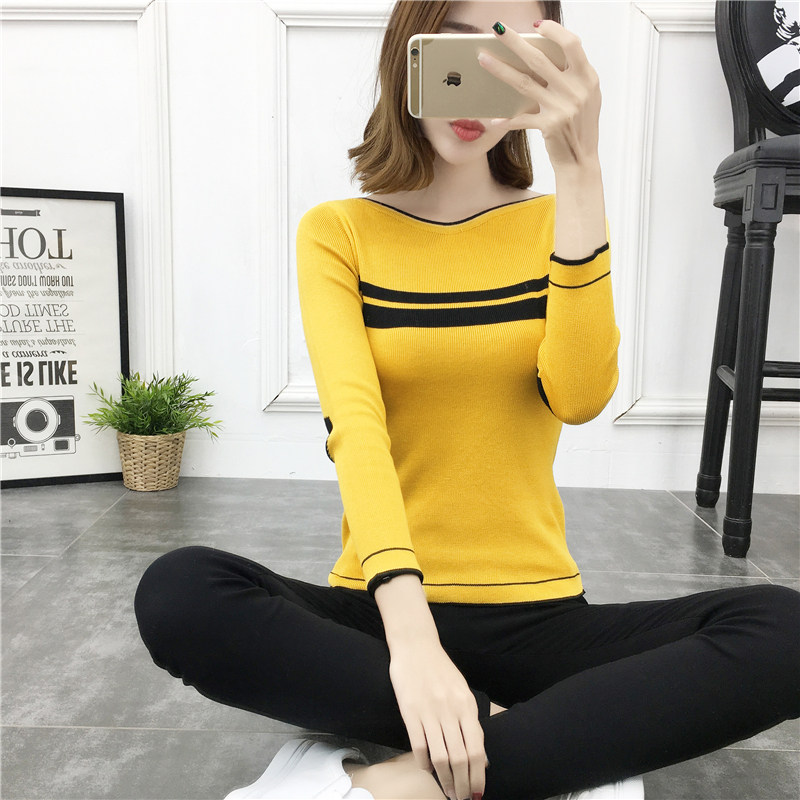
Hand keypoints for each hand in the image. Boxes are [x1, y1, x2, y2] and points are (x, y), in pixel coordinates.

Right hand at [388, 638, 486, 799]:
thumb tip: (482, 757)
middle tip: (462, 799)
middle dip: (464, 785)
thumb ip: (471, 722)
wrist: (416, 645)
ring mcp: (429, 711)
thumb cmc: (440, 669)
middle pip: (460, 758)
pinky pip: (419, 746)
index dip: (478, 776)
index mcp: (467, 705)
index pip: (477, 750)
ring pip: (441, 757)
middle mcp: (451, 710)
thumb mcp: (462, 691)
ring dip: (445, 780)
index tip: (478, 793)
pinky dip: (425, 763)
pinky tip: (428, 770)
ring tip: (448, 792)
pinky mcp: (410, 712)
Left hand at [477, 19, 601, 169]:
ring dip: (500, 70)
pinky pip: (521, 119)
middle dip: (515, 42)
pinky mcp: (550, 126)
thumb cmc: (580, 127)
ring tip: (483, 59)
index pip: (571, 44)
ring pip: (524, 83)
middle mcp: (576, 90)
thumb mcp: (586, 97)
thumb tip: (542, 56)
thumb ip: (571, 76)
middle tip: (497, 30)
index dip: (554, 31)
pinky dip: (506, 119)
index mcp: (587, 77)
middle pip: (539, 59)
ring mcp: (562, 108)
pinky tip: (492, 118)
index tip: (535, 25)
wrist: (581, 161)